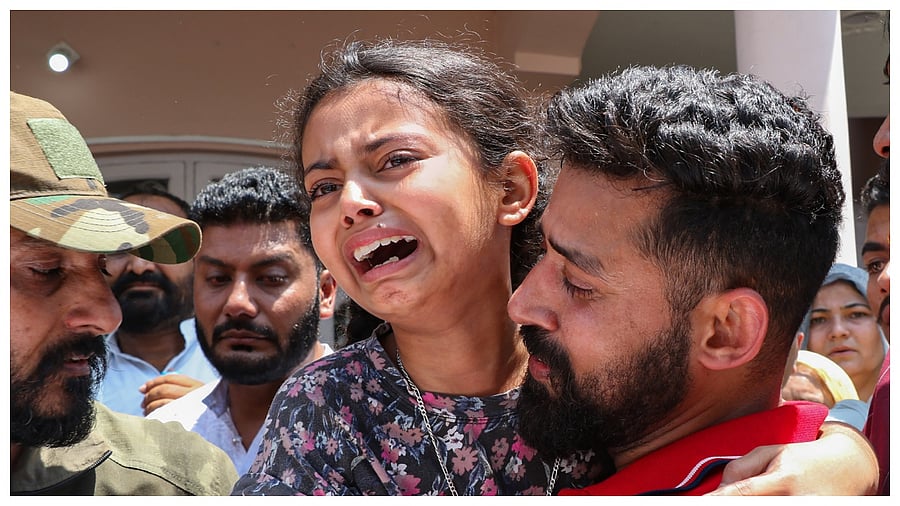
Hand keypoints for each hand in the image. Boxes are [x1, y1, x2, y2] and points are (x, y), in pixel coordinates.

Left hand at [139, 373, 204, 415]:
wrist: (219, 429)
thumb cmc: (203, 412)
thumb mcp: (198, 395)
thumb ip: (179, 387)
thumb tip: (144, 388)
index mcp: (197, 386)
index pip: (170, 379)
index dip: (153, 382)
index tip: (142, 388)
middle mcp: (194, 395)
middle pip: (164, 390)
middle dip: (149, 395)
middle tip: (143, 402)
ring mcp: (189, 408)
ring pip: (161, 402)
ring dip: (149, 406)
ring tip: (147, 410)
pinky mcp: (184, 420)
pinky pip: (163, 415)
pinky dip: (153, 415)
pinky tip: (152, 418)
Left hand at [707, 421, 876, 494]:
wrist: (850, 468)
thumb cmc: (803, 458)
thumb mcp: (771, 452)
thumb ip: (741, 468)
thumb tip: (721, 490)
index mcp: (783, 480)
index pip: (741, 494)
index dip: (717, 499)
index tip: (696, 502)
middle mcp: (796, 501)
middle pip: (750, 505)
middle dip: (729, 502)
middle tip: (712, 499)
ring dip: (742, 504)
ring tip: (744, 494)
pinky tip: (760, 499)